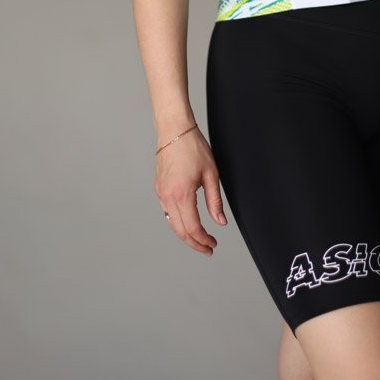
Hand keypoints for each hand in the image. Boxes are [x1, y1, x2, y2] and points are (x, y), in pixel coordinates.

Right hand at [155, 125, 226, 255]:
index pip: (192, 228)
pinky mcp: (158, 188)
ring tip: (199, 239)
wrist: (174, 130)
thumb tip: (220, 222)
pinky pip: (167, 212)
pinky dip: (177, 222)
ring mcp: (160, 193)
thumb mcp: (211, 174)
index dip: (204, 240)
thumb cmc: (193, 147)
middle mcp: (167, 197)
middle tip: (207, 249)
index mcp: (182, 194)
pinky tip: (187, 222)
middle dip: (194, 243)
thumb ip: (215, 201)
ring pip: (171, 223)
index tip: (213, 245)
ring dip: (185, 234)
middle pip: (180, 231)